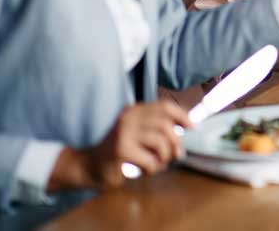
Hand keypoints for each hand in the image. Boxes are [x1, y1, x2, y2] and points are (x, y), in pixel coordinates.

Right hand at [50, 101, 190, 189]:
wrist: (86, 166)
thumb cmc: (116, 151)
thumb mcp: (136, 133)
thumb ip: (154, 128)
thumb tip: (185, 128)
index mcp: (134, 111)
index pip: (165, 106)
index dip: (182, 116)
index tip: (193, 127)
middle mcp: (128, 118)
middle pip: (166, 125)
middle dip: (176, 143)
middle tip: (176, 155)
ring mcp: (123, 133)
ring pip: (161, 143)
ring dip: (164, 158)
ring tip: (157, 165)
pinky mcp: (120, 151)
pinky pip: (150, 160)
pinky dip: (153, 169)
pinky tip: (145, 171)